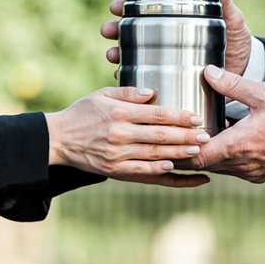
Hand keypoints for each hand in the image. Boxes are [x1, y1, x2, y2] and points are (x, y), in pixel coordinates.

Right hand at [46, 87, 210, 187]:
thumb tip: (152, 91)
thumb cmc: (82, 113)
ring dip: (179, 154)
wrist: (57, 140)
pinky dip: (160, 172)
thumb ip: (128, 92)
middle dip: (186, 136)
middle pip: (161, 136)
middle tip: (206, 135)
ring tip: (199, 151)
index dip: (179, 116)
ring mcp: (118, 155)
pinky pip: (142, 172)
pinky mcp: (114, 170)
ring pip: (155, 155)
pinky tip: (176, 169)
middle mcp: (120, 134)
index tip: (197, 117)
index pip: (157, 114)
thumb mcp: (101, 95)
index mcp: (119, 113)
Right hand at [100, 0, 253, 75]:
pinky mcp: (168, 80)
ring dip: (117, 54)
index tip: (116, 7)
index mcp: (174, 20)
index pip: (143, 10)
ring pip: (131, 55)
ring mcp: (164, 60)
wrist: (245, 70)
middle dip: (114, 30)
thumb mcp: (230, 18)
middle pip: (130, 32)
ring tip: (113, 56)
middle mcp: (164, 39)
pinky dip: (131, 79)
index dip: (125, 7)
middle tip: (109, 32)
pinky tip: (124, 78)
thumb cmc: (235, 40)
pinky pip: (143, 80)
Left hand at [184, 66, 264, 182]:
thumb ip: (232, 84)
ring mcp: (251, 173)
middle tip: (176, 137)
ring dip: (207, 154)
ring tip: (197, 136)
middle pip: (203, 165)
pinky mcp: (260, 175)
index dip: (180, 149)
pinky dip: (224, 158)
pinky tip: (225, 141)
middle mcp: (241, 165)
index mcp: (238, 146)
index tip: (172, 137)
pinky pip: (233, 169)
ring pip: (217, 168)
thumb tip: (208, 72)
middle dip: (188, 152)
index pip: (196, 157)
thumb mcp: (262, 93)